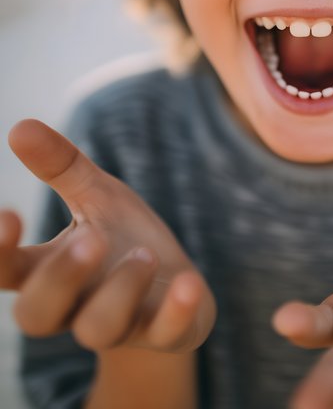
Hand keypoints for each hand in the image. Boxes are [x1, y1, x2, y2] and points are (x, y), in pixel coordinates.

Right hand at [0, 119, 215, 353]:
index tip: (9, 214)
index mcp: (49, 270)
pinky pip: (165, 334)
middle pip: (39, 314)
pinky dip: (175, 312)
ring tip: (144, 254)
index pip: (7, 271)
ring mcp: (120, 325)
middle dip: (61, 277)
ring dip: (119, 291)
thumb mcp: (96, 196)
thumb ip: (61, 166)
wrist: (175, 284)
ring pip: (98, 329)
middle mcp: (75, 305)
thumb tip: (20, 126)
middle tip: (91, 239)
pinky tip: (187, 283)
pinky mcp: (165, 332)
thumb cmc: (123, 238)